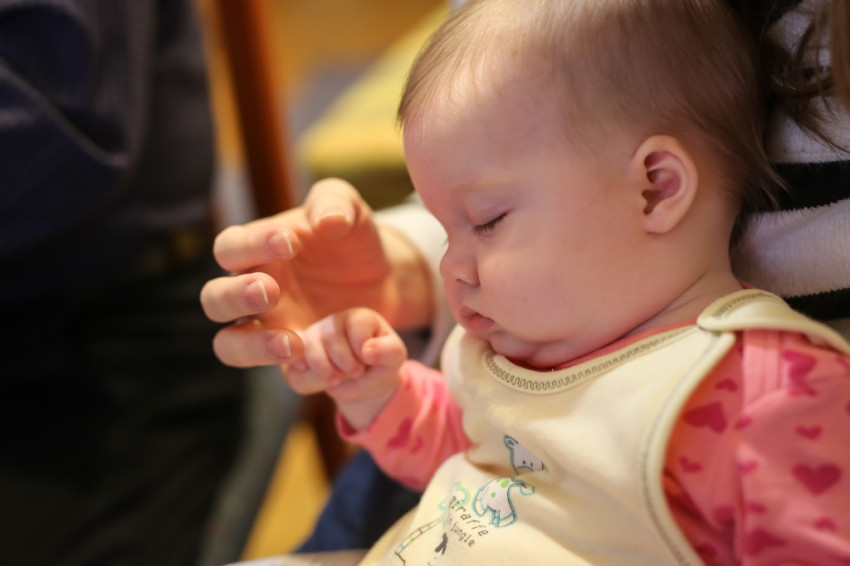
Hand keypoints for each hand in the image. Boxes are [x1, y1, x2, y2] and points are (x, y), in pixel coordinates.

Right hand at [200, 178, 430, 367]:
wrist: (385, 278)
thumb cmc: (353, 238)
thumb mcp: (350, 211)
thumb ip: (335, 203)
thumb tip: (324, 221)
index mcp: (255, 252)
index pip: (231, 247)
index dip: (251, 245)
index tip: (289, 242)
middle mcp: (251, 292)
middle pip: (214, 300)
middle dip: (236, 296)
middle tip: (270, 290)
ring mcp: (268, 329)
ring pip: (229, 344)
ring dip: (250, 345)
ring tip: (291, 342)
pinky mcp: (294, 358)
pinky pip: (280, 373)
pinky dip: (294, 371)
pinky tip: (318, 359)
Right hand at [287, 308, 407, 429]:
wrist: (363, 383)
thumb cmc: (380, 364)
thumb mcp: (394, 358)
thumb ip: (387, 351)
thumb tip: (368, 351)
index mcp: (359, 318)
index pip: (355, 324)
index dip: (360, 348)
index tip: (366, 363)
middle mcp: (335, 322)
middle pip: (331, 335)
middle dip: (343, 360)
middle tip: (355, 373)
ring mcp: (315, 336)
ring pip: (309, 346)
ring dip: (322, 368)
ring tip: (335, 380)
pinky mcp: (302, 353)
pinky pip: (292, 358)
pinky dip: (298, 366)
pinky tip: (305, 370)